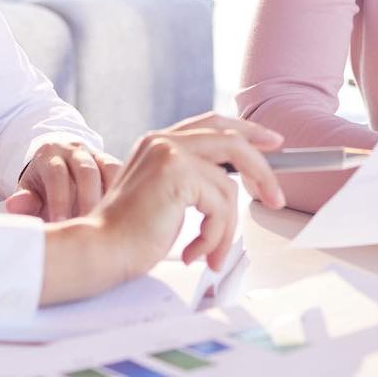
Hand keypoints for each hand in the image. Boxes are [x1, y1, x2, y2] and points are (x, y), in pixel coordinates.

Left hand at [5, 139, 122, 219]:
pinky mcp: (110, 162)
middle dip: (88, 201)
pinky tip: (124, 215)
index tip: (62, 227)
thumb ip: (24, 199)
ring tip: (110, 225)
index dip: (60, 201)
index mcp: (49, 155)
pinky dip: (124, 192)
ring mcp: (95, 153)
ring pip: (108, 169)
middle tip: (89, 230)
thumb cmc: (40, 188)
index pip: (57, 176)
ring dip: (112, 197)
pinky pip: (121, 172)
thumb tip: (15, 205)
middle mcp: (74, 150)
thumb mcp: (27, 191)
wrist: (55, 164)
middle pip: (86, 172)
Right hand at [40, 111, 284, 307]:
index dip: (247, 130)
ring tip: (211, 253)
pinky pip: (220, 205)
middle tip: (276, 196)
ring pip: (228, 186)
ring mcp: (170, 152)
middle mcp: (164, 140)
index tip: (271, 141)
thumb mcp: (166, 199)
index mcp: (159, 142)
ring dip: (226, 229)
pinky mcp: (177, 172)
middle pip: (232, 139)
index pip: (213, 124)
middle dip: (261, 168)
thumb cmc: (128, 235)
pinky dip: (214, 236)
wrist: (101, 249)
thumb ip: (192, 183)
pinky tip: (195, 253)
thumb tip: (230, 186)